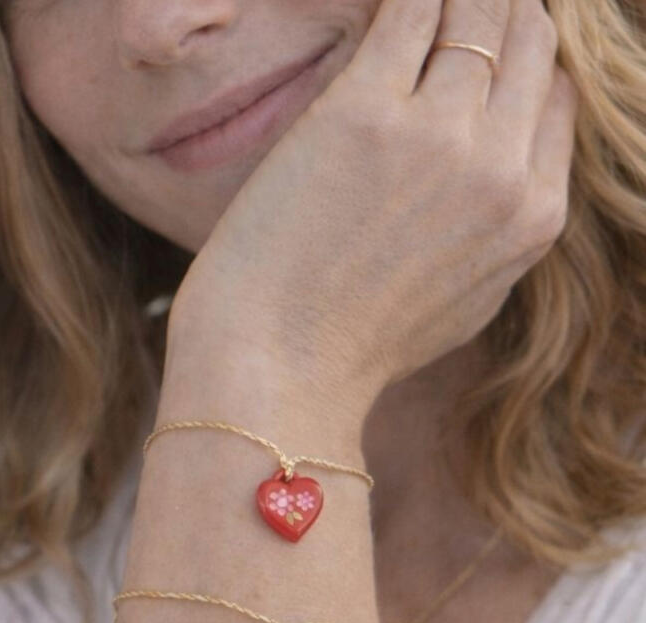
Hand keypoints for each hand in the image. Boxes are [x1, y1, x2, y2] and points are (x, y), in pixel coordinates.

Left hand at [169, 0, 576, 419]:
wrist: (277, 375)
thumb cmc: (346, 348)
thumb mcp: (460, 306)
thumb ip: (496, 233)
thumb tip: (502, 170)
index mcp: (531, 217)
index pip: (554, 94)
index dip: (514, 63)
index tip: (473, 51)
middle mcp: (499, 169)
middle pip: (527, 40)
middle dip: (491, 14)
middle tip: (444, 12)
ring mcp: (439, 134)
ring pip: (479, 9)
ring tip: (414, 4)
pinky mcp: (366, 111)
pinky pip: (410, 4)